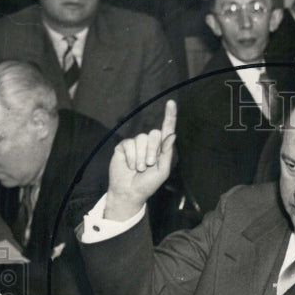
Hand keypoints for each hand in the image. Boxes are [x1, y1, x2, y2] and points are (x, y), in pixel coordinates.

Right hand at [105, 100, 176, 220]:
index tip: (171, 102)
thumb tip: (172, 134)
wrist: (130, 191)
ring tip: (139, 168)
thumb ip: (167, 152)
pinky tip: (130, 165)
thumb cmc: (148, 183)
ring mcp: (135, 144)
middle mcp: (148, 143)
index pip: (166, 129)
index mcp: (161, 148)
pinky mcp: (123, 146)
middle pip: (153, 134)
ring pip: (141, 139)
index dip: (169, 116)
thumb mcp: (162, 170)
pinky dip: (131, 157)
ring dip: (141, 157)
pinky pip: (129, 144)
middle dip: (152, 151)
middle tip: (149, 165)